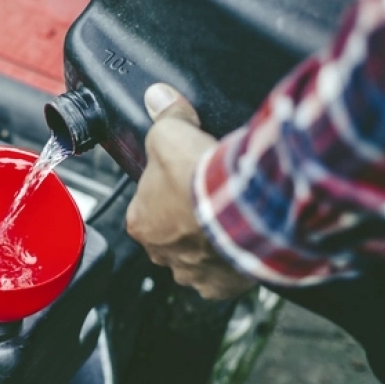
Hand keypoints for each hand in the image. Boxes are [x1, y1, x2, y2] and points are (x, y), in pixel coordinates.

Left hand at [125, 83, 255, 299]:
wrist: (245, 207)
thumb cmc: (201, 178)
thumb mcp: (171, 133)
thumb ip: (164, 116)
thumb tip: (158, 97)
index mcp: (139, 223)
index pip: (146, 206)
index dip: (166, 190)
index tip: (185, 179)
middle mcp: (160, 254)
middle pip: (172, 233)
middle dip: (188, 218)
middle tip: (209, 198)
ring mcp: (191, 273)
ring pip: (197, 256)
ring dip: (210, 241)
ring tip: (228, 218)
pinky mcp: (221, 286)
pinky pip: (224, 276)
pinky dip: (233, 261)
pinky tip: (242, 242)